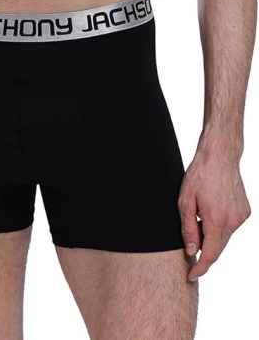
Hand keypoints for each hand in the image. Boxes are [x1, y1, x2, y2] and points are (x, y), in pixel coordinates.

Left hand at [177, 149, 250, 280]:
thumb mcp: (185, 200)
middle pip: (218, 248)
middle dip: (204, 252)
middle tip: (190, 247)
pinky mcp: (245, 211)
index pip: (209, 254)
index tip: (192, 276)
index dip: (200, 268)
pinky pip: (231, 226)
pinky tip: (212, 210)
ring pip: (224, 237)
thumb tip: (191, 251)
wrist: (220, 156)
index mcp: (216, 220)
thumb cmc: (200, 174)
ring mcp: (241, 217)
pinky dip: (220, 225)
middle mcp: (232, 221)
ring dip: (212, 235)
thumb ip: (188, 228)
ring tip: (200, 216)